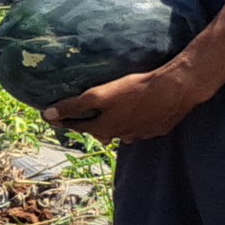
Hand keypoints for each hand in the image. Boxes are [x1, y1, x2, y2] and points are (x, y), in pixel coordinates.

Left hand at [49, 59, 211, 142]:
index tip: (49, 116)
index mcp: (105, 128)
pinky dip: (134, 121)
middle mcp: (122, 136)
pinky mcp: (159, 128)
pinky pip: (141, 127)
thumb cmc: (135, 90)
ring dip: (113, 124)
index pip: (77, 126)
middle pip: (100, 131)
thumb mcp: (99, 95)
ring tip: (109, 112)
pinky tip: (136, 110)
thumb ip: (74, 106)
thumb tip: (48, 115)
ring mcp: (142, 133)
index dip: (62, 120)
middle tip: (81, 114)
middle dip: (89, 124)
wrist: (177, 89)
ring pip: (121, 131)